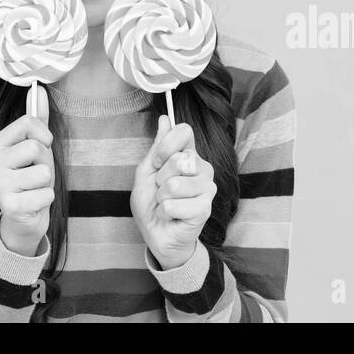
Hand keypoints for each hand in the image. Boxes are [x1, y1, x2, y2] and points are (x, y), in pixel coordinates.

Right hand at [0, 85, 53, 256]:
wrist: (25, 217)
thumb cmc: (30, 178)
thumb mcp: (34, 147)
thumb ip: (37, 121)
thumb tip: (38, 90)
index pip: (27, 122)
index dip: (44, 135)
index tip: (42, 147)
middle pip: (36, 147)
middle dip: (47, 162)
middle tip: (37, 174)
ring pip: (44, 172)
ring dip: (47, 183)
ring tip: (35, 189)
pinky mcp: (9, 206)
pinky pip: (46, 194)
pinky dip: (46, 200)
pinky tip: (33, 203)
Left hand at [131, 114, 216, 269]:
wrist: (157, 235)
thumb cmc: (152, 204)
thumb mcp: (146, 173)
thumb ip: (157, 148)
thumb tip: (165, 118)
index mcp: (188, 155)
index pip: (184, 132)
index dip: (164, 148)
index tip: (156, 164)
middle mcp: (202, 167)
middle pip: (178, 159)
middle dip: (160, 179)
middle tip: (163, 192)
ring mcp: (207, 187)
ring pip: (175, 184)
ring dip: (162, 198)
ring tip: (167, 204)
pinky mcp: (205, 208)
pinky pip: (175, 204)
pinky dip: (165, 212)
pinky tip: (172, 215)